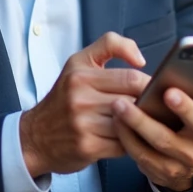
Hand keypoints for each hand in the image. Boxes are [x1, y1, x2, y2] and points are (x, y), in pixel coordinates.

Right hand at [20, 33, 151, 176]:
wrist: (35, 136)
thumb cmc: (64, 98)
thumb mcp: (79, 62)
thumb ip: (110, 45)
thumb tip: (140, 59)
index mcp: (81, 74)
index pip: (131, 78)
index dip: (150, 85)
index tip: (156, 90)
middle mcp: (79, 97)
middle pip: (133, 101)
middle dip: (149, 106)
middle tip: (157, 108)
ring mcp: (83, 124)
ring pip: (130, 124)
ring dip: (142, 125)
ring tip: (148, 123)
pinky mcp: (87, 147)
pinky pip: (123, 145)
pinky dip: (132, 142)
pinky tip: (132, 139)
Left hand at [111, 59, 192, 191]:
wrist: (192, 165)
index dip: (185, 108)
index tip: (169, 91)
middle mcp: (192, 152)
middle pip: (165, 138)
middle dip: (143, 120)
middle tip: (124, 101)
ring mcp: (172, 166)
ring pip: (147, 149)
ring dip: (129, 128)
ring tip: (115, 106)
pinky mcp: (155, 172)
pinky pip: (136, 156)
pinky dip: (124, 139)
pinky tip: (114, 121)